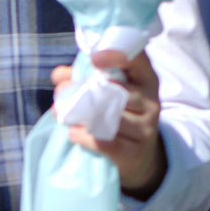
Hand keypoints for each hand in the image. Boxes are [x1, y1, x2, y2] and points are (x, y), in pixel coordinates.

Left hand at [47, 46, 166, 197]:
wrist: (139, 154)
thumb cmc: (120, 114)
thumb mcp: (113, 93)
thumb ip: (87, 79)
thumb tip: (58, 75)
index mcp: (147, 79)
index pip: (138, 61)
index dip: (117, 56)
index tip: (94, 58)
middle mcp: (151, 101)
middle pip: (118, 92)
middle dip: (85, 90)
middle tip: (61, 91)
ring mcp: (145, 128)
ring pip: (110, 118)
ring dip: (80, 116)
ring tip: (62, 114)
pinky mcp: (134, 152)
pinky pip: (105, 142)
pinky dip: (84, 137)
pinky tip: (73, 133)